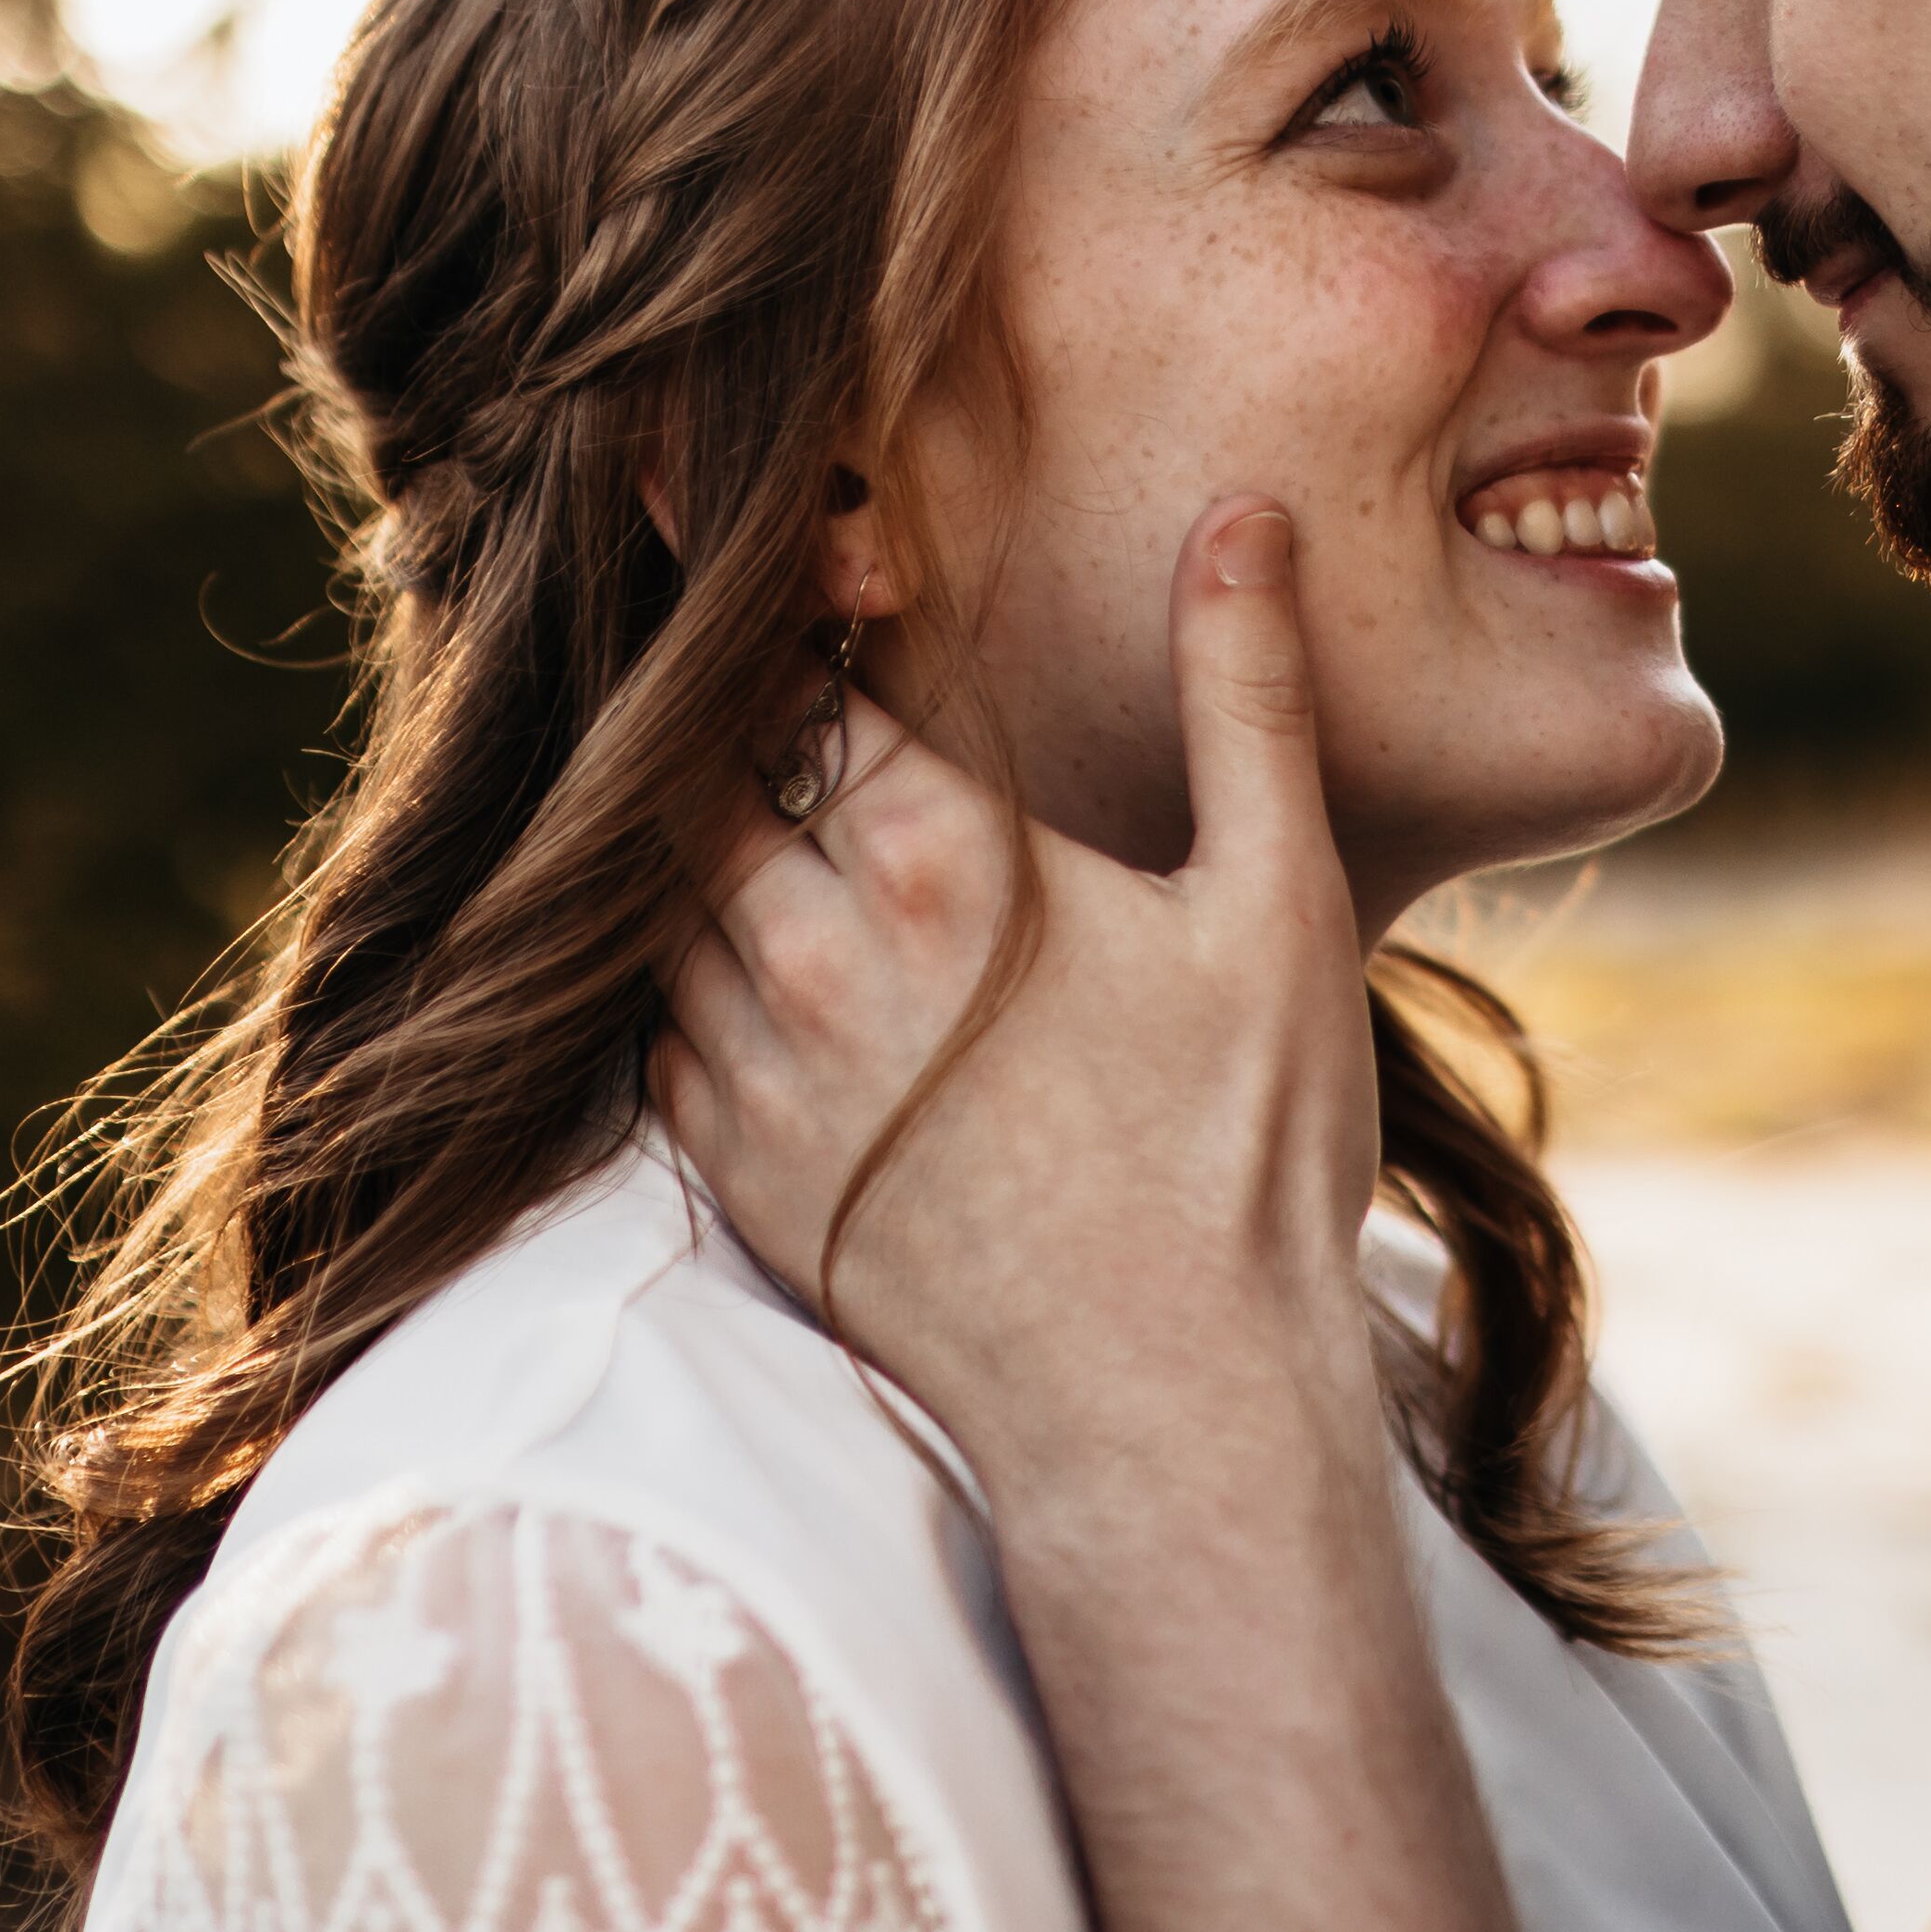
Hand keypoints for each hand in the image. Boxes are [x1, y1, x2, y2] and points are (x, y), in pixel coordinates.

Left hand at [656, 497, 1383, 1487]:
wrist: (1171, 1418)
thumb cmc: (1248, 1161)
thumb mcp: (1279, 904)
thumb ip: (1244, 693)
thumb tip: (1240, 512)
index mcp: (943, 861)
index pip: (803, 679)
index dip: (790, 611)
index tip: (789, 564)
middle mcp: (814, 949)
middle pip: (698, 773)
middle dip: (718, 716)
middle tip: (752, 678)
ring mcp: (757, 1069)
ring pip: (655, 896)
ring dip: (688, 842)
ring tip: (738, 801)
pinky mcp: (733, 1172)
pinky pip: (651, 1028)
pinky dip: (680, 975)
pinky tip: (747, 960)